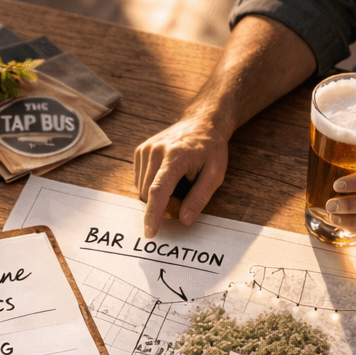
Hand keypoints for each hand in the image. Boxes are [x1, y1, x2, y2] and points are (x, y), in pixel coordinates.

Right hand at [134, 112, 228, 237]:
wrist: (202, 122)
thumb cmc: (211, 149)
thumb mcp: (215, 174)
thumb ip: (199, 198)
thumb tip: (184, 220)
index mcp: (176, 156)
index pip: (159, 190)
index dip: (153, 213)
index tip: (150, 232)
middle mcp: (156, 151)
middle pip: (149, 194)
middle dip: (162, 205)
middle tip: (182, 197)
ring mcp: (146, 150)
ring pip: (142, 190)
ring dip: (157, 196)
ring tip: (176, 182)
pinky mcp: (140, 151)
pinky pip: (140, 182)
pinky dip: (151, 186)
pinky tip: (166, 176)